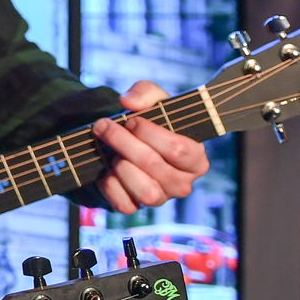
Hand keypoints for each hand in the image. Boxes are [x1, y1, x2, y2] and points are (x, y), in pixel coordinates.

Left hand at [93, 80, 209, 214]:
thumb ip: (145, 92)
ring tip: (111, 151)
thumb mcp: (153, 100)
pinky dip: (110, 186)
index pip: (178, 149)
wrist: (126, 142)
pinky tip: (107, 170)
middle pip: (154, 166)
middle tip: (104, 126)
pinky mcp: (136, 206)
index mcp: (196, 158)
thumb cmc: (149, 122)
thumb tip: (128, 102)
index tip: (131, 120)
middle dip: (123, 142)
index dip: (149, 133)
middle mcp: (183, 183)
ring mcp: (161, 198)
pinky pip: (124, 204)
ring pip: (145, 192)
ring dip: (120, 166)